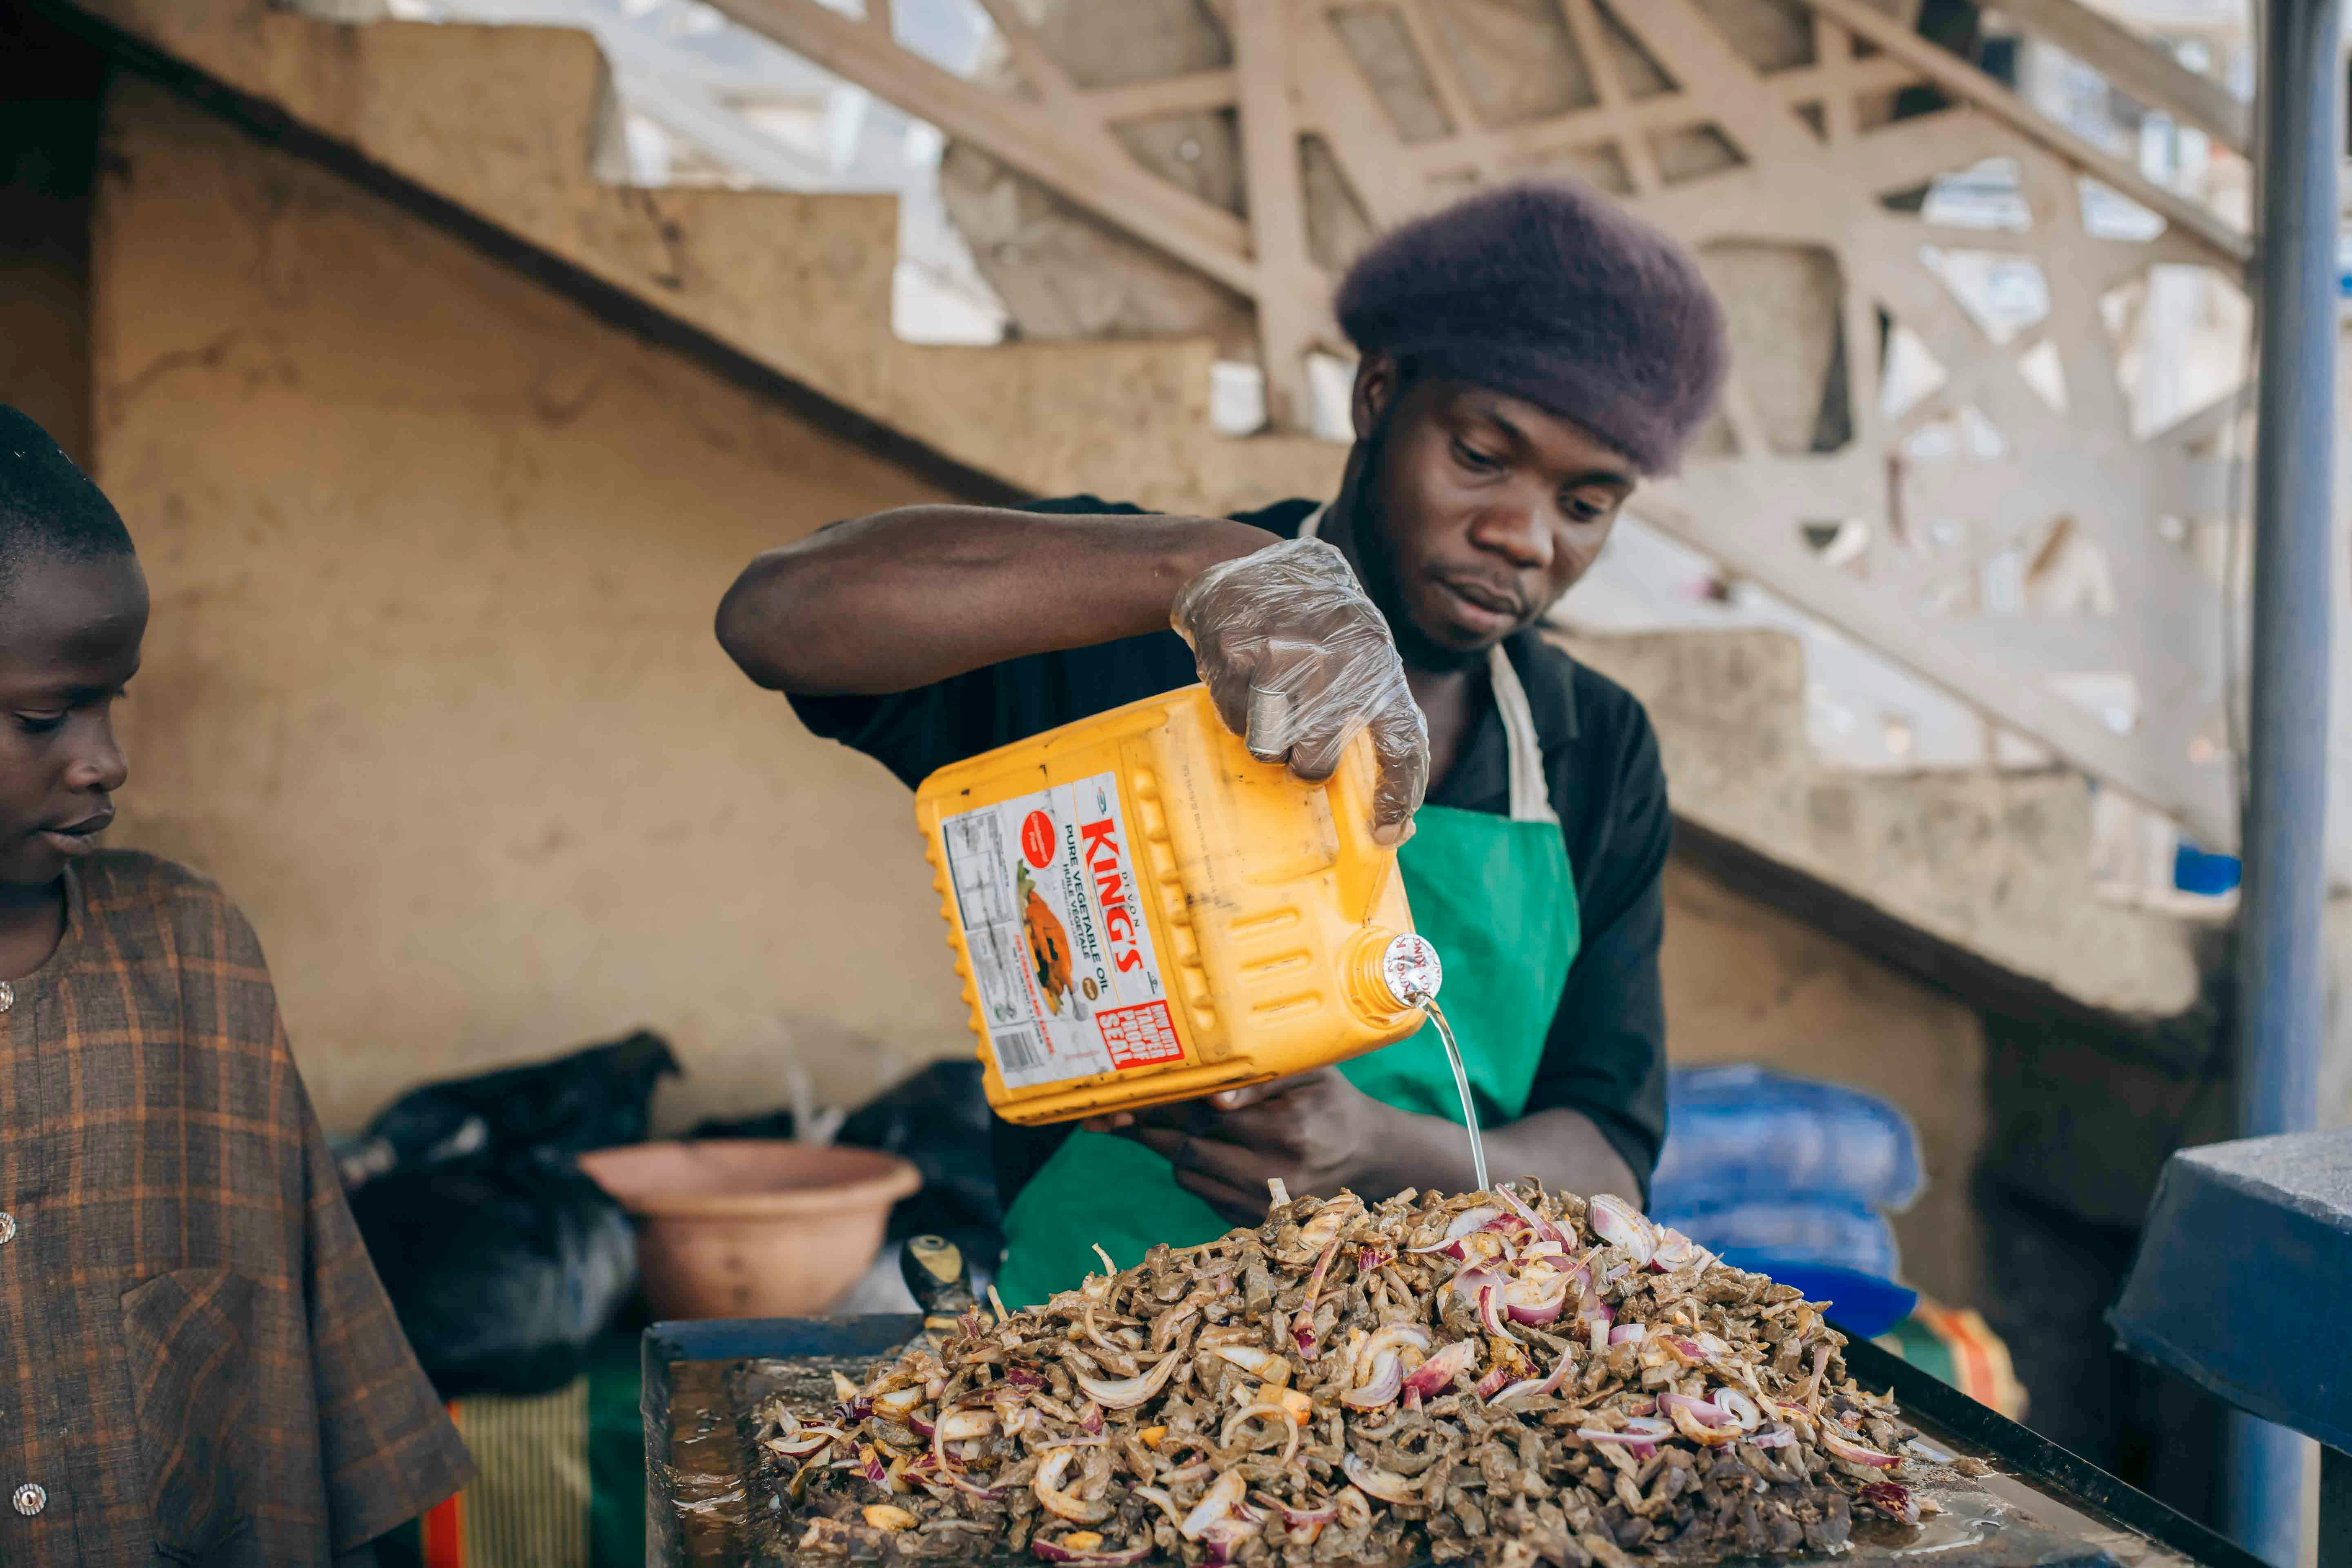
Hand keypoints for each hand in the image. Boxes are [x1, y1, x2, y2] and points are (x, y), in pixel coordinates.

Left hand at [1083, 1070, 1396, 1223]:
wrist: (1367, 1155)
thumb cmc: (1332, 1102)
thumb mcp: (1310, 1074)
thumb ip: (1263, 1079)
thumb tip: (1213, 1098)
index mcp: (1287, 1131)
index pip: (1203, 1113)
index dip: (1159, 1101)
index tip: (1121, 1092)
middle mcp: (1272, 1175)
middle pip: (1185, 1146)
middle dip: (1147, 1124)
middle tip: (1113, 1106)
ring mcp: (1261, 1206)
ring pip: (1185, 1171)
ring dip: (1168, 1144)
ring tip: (1160, 1119)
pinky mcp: (1253, 1223)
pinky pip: (1199, 1191)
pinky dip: (1191, 1167)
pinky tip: (1199, 1145)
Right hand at [1170, 537, 1428, 844]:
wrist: (1244, 564)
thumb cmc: (1315, 620)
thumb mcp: (1362, 648)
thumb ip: (1378, 710)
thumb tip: (1397, 811)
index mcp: (1378, 660)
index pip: (1403, 743)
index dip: (1397, 796)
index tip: (1385, 833)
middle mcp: (1335, 662)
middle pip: (1318, 760)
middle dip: (1308, 767)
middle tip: (1303, 744)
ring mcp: (1281, 661)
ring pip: (1270, 751)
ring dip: (1270, 742)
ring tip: (1272, 703)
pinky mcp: (1235, 660)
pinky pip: (1237, 725)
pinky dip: (1240, 715)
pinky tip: (1246, 679)